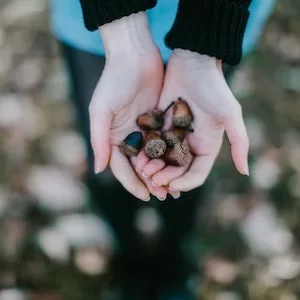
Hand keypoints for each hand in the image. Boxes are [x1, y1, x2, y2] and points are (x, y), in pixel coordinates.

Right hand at [89, 12, 167, 200]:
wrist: (134, 54)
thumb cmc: (114, 80)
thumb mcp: (101, 110)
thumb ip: (99, 139)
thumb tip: (99, 170)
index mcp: (113, 137)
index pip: (122, 167)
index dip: (133, 183)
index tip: (146, 196)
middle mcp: (128, 136)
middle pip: (140, 166)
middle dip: (151, 181)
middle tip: (164, 195)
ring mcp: (144, 129)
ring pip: (154, 157)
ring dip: (163, 172)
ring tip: (175, 186)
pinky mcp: (158, 120)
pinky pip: (165, 141)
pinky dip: (172, 155)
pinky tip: (182, 165)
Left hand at [141, 50, 248, 193]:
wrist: (193, 62)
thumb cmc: (213, 87)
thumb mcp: (230, 114)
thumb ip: (239, 142)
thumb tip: (245, 172)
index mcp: (206, 146)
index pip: (196, 174)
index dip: (186, 183)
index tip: (173, 187)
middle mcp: (190, 144)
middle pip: (177, 171)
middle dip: (166, 178)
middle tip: (153, 180)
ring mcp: (173, 136)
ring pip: (162, 161)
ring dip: (154, 168)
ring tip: (144, 171)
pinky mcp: (159, 126)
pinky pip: (151, 145)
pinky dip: (145, 154)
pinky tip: (138, 158)